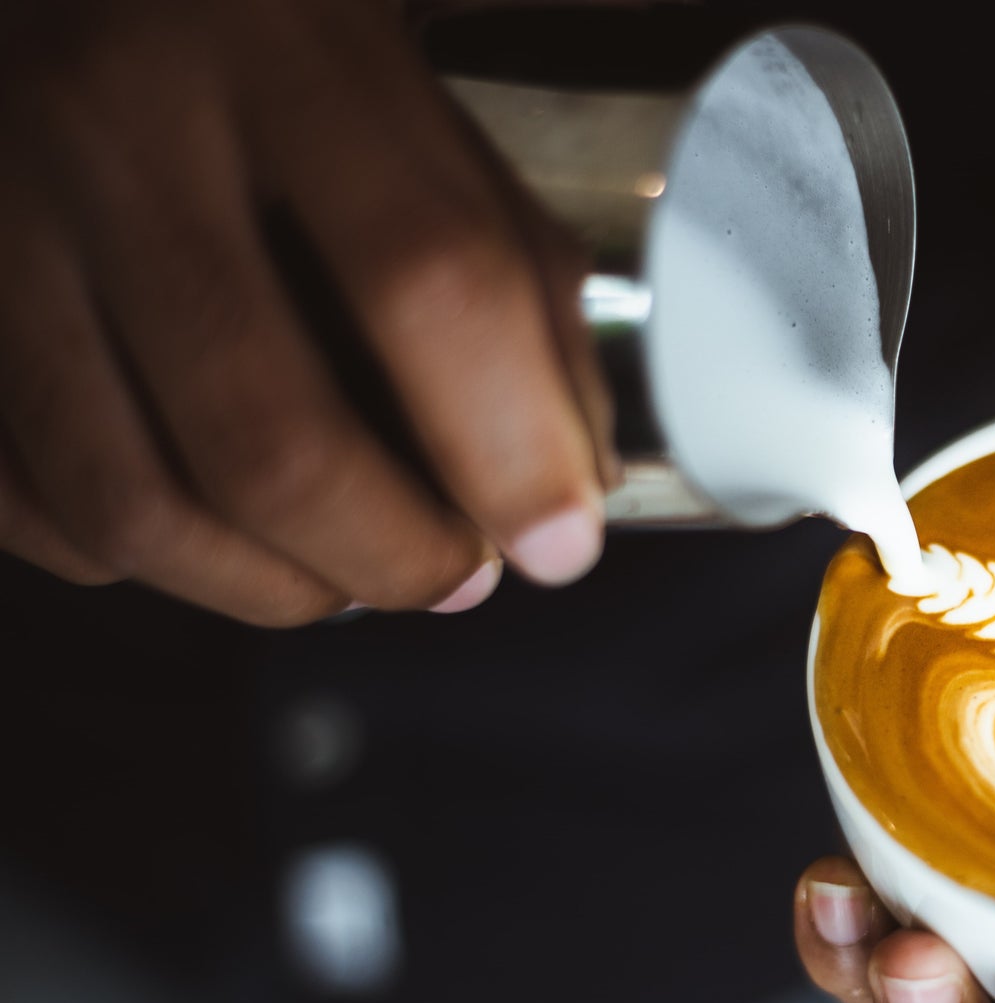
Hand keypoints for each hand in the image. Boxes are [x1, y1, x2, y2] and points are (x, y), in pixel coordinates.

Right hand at [0, 0, 613, 624]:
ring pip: (131, 503)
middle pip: (269, 438)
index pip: (431, 279)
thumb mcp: (396, 70)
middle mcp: (113, 125)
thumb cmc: (239, 21)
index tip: (559, 542)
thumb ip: (505, 247)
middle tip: (454, 575)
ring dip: (269, 587)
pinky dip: (129, 557)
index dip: (513, 449)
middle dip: (393, 557)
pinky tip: (203, 531)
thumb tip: (572, 465)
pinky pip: (21, 500)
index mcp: (276, 43)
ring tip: (343, 577)